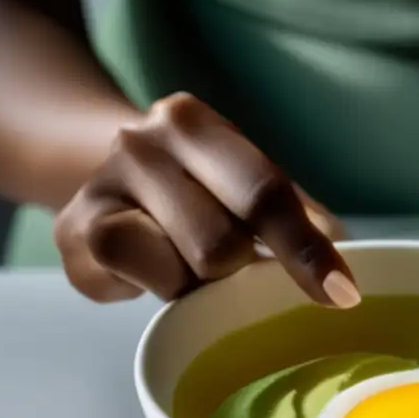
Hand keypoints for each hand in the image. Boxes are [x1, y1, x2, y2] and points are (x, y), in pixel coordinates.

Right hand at [54, 93, 358, 306]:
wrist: (105, 176)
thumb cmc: (200, 187)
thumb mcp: (249, 183)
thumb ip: (300, 218)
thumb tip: (345, 273)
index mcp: (192, 123)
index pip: (263, 192)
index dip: (305, 250)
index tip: (342, 294)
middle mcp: (138, 145)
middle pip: (222, 246)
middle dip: (241, 269)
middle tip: (236, 263)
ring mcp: (97, 190)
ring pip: (181, 274)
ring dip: (200, 284)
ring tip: (190, 260)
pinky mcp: (73, 238)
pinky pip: (140, 288)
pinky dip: (161, 290)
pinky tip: (156, 268)